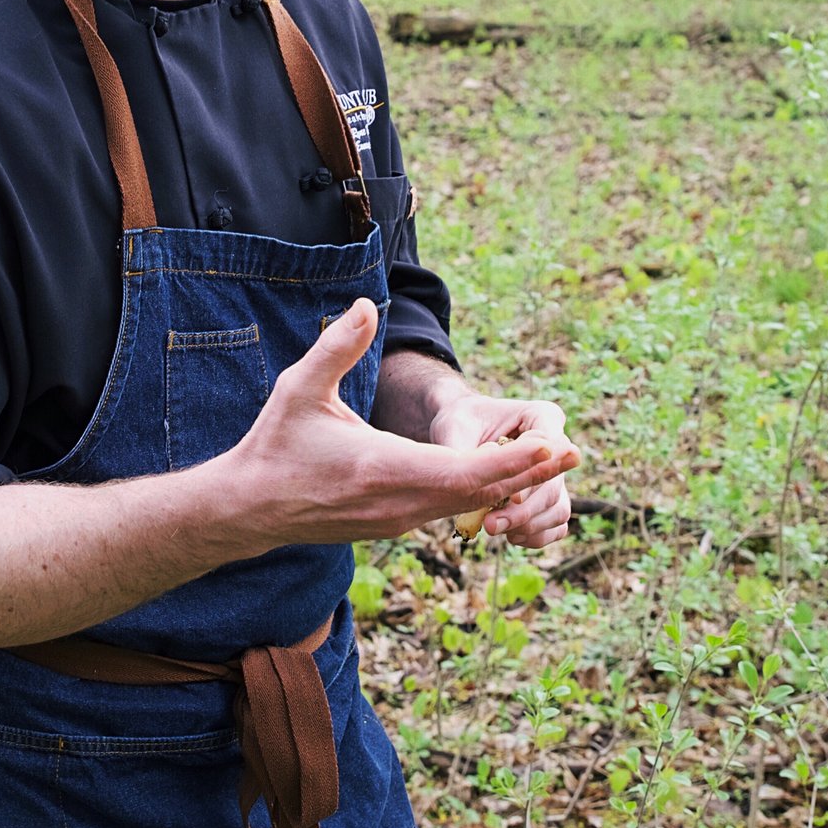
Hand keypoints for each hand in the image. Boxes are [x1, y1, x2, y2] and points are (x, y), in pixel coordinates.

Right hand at [230, 299, 577, 548]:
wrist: (251, 508)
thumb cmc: (276, 444)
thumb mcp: (300, 389)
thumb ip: (337, 347)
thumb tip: (370, 305)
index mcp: (384, 469)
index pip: (464, 472)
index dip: (512, 460)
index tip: (550, 445)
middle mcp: (400, 503)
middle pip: (480, 492)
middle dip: (530, 472)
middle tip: (576, 451)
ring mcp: (400, 519)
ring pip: (469, 504)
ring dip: (513, 484)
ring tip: (556, 463)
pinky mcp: (396, 523)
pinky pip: (452, 509)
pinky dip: (485, 494)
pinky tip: (511, 479)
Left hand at [430, 392, 577, 547]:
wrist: (461, 431)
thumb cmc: (459, 422)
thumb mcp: (454, 428)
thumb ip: (464, 451)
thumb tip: (472, 480)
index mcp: (542, 415)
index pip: (552, 447)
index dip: (534, 474)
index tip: (512, 497)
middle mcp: (557, 445)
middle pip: (555, 484)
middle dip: (524, 510)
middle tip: (491, 525)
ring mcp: (556, 474)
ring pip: (559, 508)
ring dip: (529, 526)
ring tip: (495, 530)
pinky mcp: (549, 497)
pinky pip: (556, 524)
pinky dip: (537, 536)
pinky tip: (510, 536)